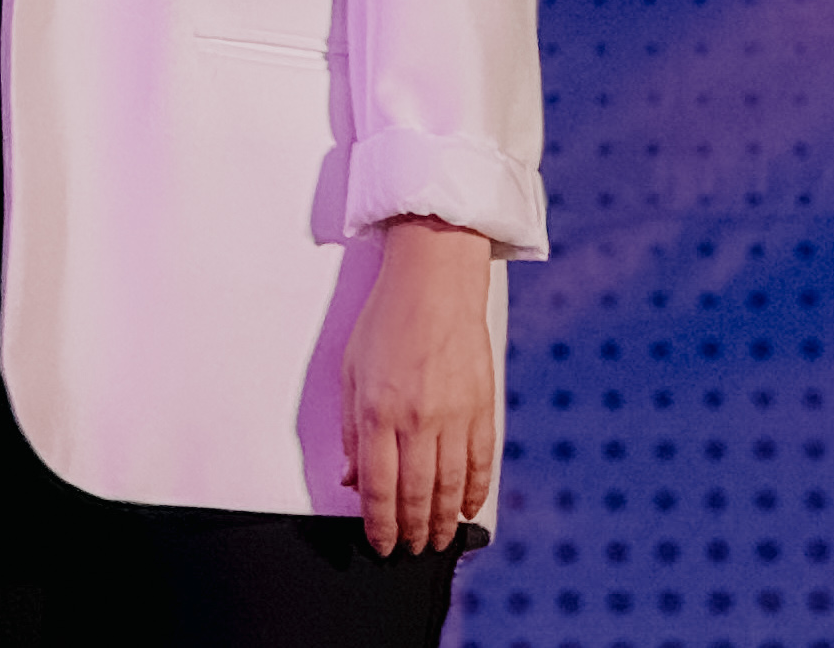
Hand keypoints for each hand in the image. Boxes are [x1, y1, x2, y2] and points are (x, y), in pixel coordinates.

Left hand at [339, 215, 498, 555]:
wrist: (435, 284)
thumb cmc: (386, 322)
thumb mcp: (350, 372)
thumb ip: (351, 430)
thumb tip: (351, 478)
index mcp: (378, 412)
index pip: (378, 487)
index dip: (379, 524)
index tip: (380, 543)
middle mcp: (418, 420)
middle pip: (416, 495)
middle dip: (412, 531)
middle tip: (411, 549)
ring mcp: (454, 416)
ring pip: (450, 488)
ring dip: (444, 521)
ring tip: (438, 540)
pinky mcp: (482, 408)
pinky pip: (480, 463)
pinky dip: (475, 492)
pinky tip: (468, 509)